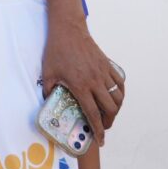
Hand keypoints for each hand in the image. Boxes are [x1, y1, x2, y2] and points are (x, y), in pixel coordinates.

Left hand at [41, 22, 124, 145]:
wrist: (68, 29)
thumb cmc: (56, 50)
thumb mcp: (47, 73)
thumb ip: (48, 90)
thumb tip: (48, 103)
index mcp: (80, 85)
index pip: (93, 113)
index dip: (98, 129)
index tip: (101, 139)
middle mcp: (95, 80)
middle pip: (110, 108)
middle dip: (109, 122)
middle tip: (104, 127)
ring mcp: (103, 72)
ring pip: (118, 96)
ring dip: (116, 109)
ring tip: (110, 114)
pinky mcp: (107, 64)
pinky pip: (120, 82)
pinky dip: (120, 92)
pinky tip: (115, 97)